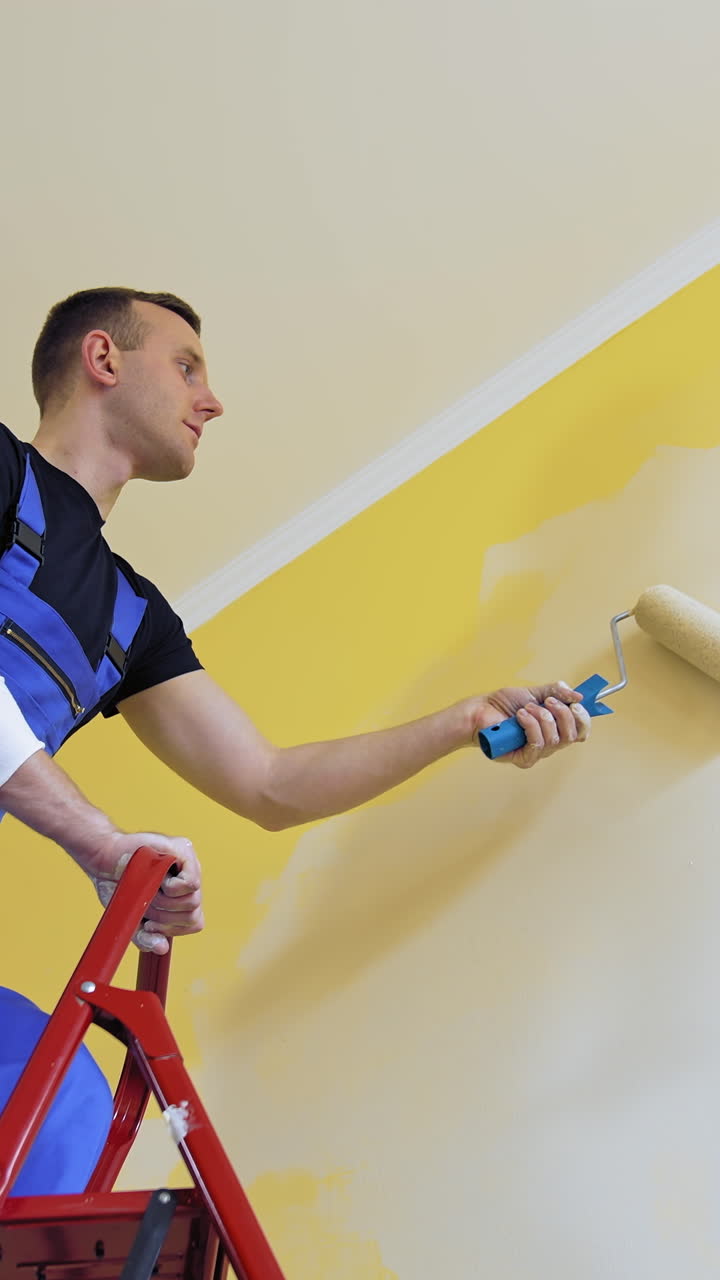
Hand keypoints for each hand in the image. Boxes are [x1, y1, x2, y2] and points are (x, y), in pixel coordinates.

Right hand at [87, 831, 203, 953]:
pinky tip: (157, 879)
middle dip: (164, 918)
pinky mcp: (184, 851)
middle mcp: (189, 881)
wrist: (103, 859)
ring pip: (193, 901)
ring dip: (165, 903)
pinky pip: (191, 883)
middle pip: (193, 915)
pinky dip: (172, 888)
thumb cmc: (119, 886)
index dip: (172, 929)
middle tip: (145, 905)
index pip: (193, 923)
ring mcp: (189, 865)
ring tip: (148, 890)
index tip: (150, 924)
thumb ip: (145, 936)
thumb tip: (162, 949)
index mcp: (181, 897)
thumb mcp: (131, 918)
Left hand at [469, 680, 591, 769]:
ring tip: (526, 708)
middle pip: (573, 736)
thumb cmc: (504, 704)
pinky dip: (531, 726)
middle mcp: (550, 743)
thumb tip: (577, 695)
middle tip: (548, 701)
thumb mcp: (534, 692)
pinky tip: (520, 717)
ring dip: (542, 718)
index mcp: (556, 728)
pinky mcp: (524, 759)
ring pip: (555, 740)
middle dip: (563, 715)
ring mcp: (538, 753)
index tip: (575, 703)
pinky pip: (537, 744)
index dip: (583, 718)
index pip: (581, 731)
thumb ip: (556, 691)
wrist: (481, 711)